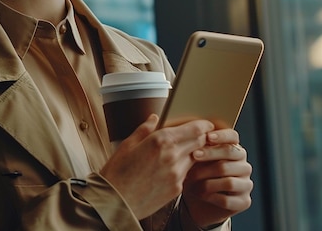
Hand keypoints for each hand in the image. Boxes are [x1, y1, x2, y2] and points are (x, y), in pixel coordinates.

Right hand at [100, 114, 214, 219]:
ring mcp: (177, 174)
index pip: (195, 129)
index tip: (206, 124)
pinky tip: (171, 168)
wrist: (115, 202)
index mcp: (161, 141)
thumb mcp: (127, 144)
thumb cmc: (117, 173)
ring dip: (192, 153)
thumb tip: (154, 118)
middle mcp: (173, 156)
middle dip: (202, 138)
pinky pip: (186, 174)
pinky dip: (183, 168)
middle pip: (200, 142)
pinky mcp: (177, 189)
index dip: (204, 125)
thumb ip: (145, 129)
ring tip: (180, 152)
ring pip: (195, 158)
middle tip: (199, 136)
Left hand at [181, 129, 252, 227]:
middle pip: (231, 155)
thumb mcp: (196, 160)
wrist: (199, 203)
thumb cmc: (197, 176)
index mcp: (235, 151)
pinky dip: (210, 197)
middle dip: (210, 154)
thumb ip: (198, 147)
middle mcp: (244, 166)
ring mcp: (246, 184)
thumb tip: (192, 134)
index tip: (208, 137)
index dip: (222, 136)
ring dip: (207, 181)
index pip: (234, 137)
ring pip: (228, 180)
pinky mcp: (244, 202)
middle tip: (194, 156)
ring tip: (192, 181)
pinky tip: (201, 194)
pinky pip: (227, 199)